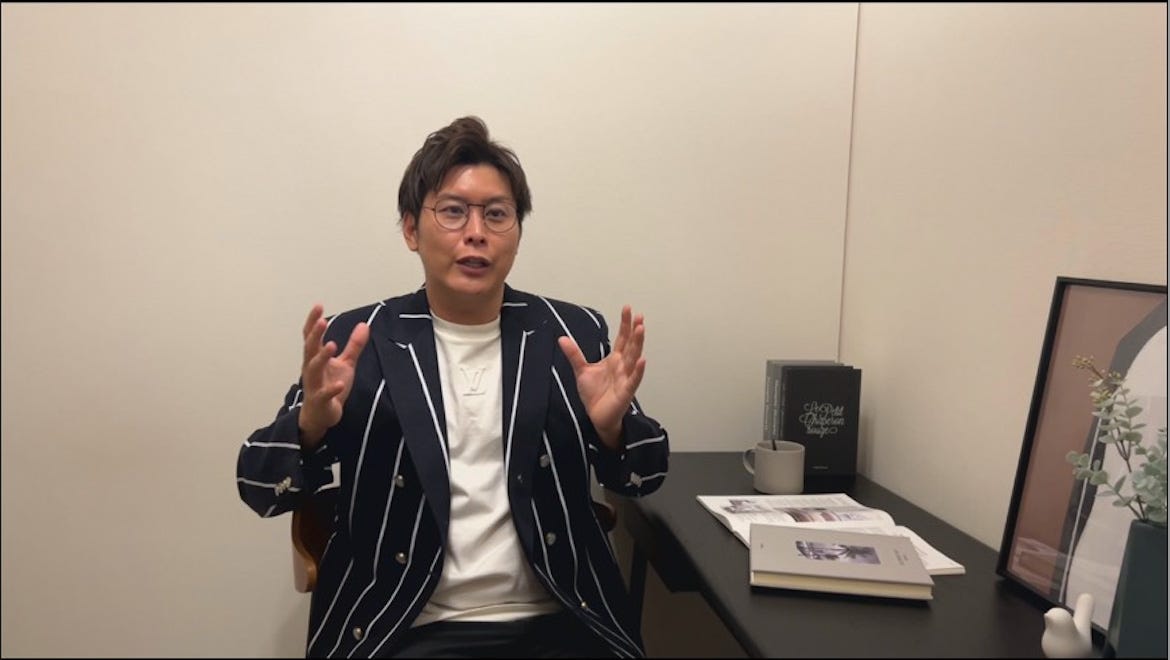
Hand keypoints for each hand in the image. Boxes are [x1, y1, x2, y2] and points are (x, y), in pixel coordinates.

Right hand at [298, 304, 368, 448]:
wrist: (321, 415)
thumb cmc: (329, 386)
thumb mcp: (345, 364)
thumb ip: (354, 346)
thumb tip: (364, 325)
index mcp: (316, 358)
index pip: (312, 337)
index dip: (313, 321)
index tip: (318, 306)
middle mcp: (311, 369)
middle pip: (309, 349)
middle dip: (315, 335)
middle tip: (322, 321)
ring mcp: (314, 385)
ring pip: (313, 369)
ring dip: (321, 357)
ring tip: (331, 345)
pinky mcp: (320, 400)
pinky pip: (324, 394)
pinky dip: (332, 388)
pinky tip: (340, 384)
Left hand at [558, 305, 645, 449]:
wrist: (596, 416)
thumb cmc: (594, 394)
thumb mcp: (582, 370)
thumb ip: (574, 354)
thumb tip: (562, 338)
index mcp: (615, 359)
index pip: (622, 338)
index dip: (625, 324)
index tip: (628, 309)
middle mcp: (622, 366)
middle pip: (630, 345)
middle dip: (634, 330)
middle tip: (639, 315)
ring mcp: (626, 378)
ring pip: (634, 358)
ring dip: (638, 344)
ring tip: (641, 329)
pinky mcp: (626, 392)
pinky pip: (633, 380)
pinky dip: (638, 370)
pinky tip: (642, 360)